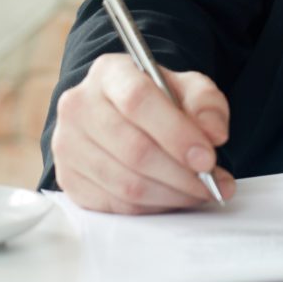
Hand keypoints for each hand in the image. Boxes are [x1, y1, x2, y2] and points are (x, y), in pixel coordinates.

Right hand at [50, 53, 236, 213]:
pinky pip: (117, 205)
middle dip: (181, 174)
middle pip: (134, 149)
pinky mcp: (69, 179)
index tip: (207, 158)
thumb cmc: (155, 101)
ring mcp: (68, 145)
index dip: (176, 134)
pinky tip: (172, 197)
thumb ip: (206, 104)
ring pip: (127, 184)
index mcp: (109, 73)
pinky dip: (153, 207)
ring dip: (171, 195)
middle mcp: (79, 106)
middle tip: (211, 183)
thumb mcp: (186, 88)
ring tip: (199, 191)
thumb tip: (214, 134)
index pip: (137, 101)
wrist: (118, 113)